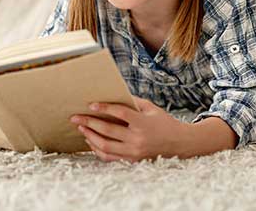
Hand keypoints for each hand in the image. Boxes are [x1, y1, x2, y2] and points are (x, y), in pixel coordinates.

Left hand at [70, 96, 185, 161]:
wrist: (179, 144)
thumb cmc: (165, 123)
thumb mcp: (152, 108)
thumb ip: (133, 102)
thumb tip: (114, 95)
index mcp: (143, 123)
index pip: (119, 114)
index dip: (104, 108)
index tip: (91, 105)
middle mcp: (137, 139)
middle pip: (107, 130)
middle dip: (89, 122)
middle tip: (75, 117)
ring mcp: (133, 152)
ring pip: (105, 146)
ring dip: (90, 136)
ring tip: (81, 128)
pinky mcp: (131, 160)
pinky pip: (109, 157)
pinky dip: (97, 149)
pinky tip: (90, 141)